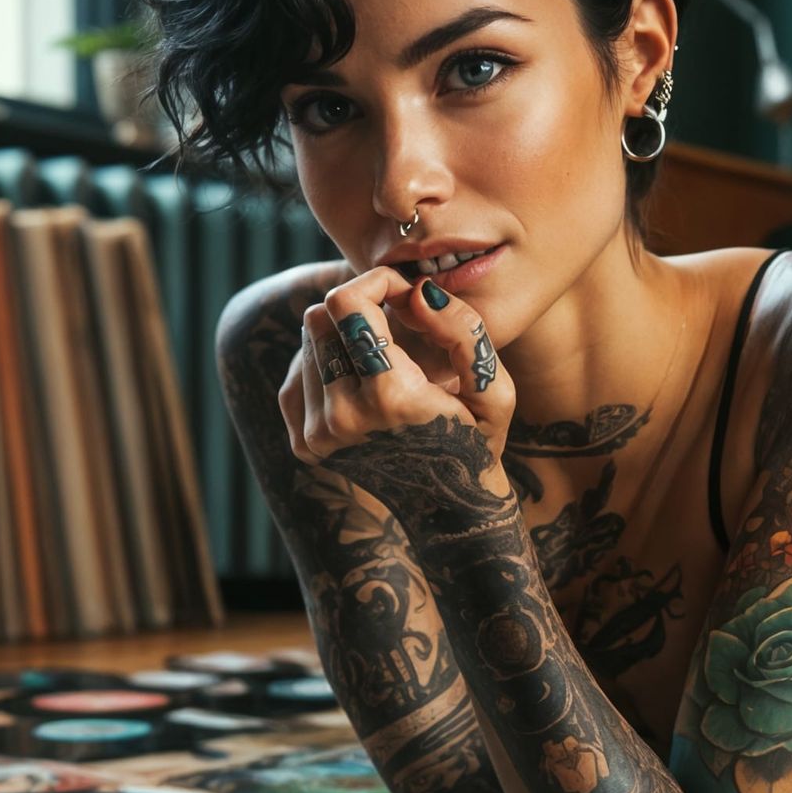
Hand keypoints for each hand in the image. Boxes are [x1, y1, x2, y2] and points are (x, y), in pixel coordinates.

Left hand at [279, 267, 514, 510]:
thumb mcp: (495, 389)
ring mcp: (318, 434)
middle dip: (359, 308)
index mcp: (390, 397)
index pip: (347, 303)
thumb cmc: (476, 443)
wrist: (447, 510)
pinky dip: (326, 365)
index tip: (403, 293)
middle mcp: (343, 417)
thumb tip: (417, 292)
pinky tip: (362, 381)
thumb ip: (464, 330)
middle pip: (320, 318)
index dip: (375, 282)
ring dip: (344, 337)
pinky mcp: (304, 443)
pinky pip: (297, 375)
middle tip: (397, 324)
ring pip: (308, 343)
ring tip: (386, 361)